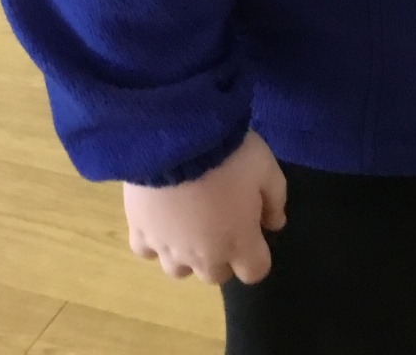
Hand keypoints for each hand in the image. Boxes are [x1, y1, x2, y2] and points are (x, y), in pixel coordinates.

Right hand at [124, 130, 286, 285]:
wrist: (179, 140)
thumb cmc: (230, 156)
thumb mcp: (268, 169)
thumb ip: (275, 201)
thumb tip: (275, 223)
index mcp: (238, 243)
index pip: (254, 272)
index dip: (257, 254)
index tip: (255, 232)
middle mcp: (202, 256)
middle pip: (215, 275)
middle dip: (223, 256)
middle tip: (224, 224)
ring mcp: (168, 247)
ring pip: (178, 270)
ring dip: (188, 255)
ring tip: (191, 226)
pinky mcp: (140, 231)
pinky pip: (146, 251)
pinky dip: (154, 242)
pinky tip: (160, 222)